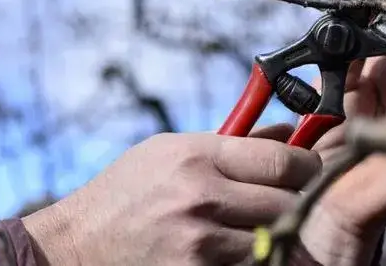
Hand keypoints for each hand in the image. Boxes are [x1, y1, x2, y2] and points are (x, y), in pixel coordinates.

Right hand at [21, 126, 320, 265]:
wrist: (76, 247)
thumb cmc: (127, 192)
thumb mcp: (171, 151)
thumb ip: (233, 143)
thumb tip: (289, 133)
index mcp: (197, 157)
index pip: (283, 161)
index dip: (308, 166)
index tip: (309, 169)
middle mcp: (201, 197)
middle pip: (288, 202)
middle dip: (296, 201)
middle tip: (292, 200)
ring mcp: (200, 242)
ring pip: (275, 238)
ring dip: (277, 232)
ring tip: (260, 223)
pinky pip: (250, 263)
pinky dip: (253, 256)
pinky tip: (237, 245)